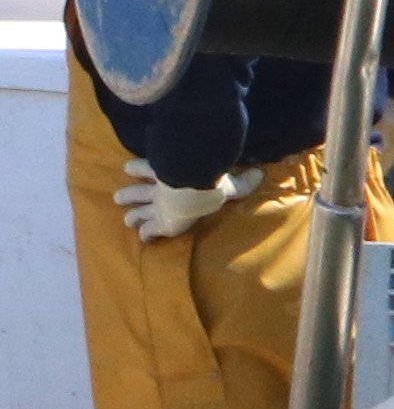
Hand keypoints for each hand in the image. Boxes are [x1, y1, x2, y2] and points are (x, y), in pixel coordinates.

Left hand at [112, 167, 234, 242]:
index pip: (150, 170)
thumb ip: (242, 181)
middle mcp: (160, 190)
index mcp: (170, 177)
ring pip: (139, 210)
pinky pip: (149, 231)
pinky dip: (145, 235)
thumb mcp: (230, 182)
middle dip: (130, 196)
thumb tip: (261, 174)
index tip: (129, 169)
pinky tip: (143, 239)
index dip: (141, 169)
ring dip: (133, 214)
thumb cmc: (209, 184)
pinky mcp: (160, 223)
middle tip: (118, 198)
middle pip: (140, 191)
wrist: (192, 191)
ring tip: (127, 220)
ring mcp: (158, 207)